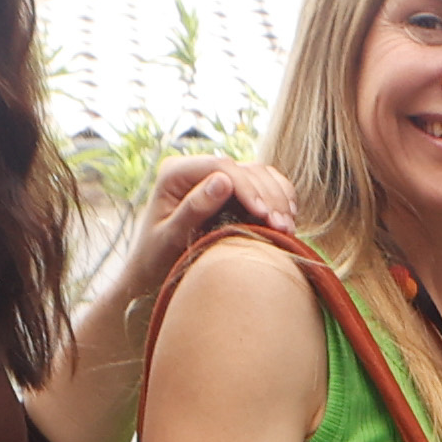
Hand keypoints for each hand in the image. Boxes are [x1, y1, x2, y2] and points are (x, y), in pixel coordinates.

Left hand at [125, 154, 295, 286]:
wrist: (154, 275)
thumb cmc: (155, 261)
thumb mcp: (170, 238)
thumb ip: (194, 209)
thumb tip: (223, 181)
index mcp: (176, 173)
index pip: (221, 166)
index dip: (248, 188)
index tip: (265, 215)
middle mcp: (197, 170)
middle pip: (246, 169)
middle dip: (269, 197)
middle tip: (283, 228)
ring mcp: (217, 179)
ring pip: (260, 175)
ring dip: (279, 199)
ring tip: (287, 228)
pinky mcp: (232, 192)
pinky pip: (265, 185)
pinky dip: (280, 199)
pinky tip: (287, 219)